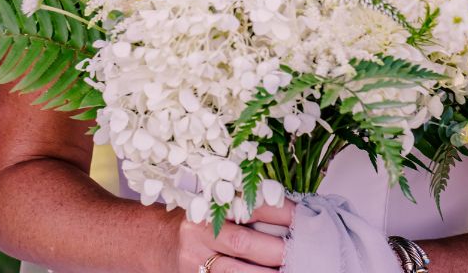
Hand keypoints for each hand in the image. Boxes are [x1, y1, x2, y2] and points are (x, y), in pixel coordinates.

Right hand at [176, 200, 295, 272]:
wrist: (164, 243)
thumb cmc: (205, 222)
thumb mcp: (222, 206)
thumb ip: (250, 209)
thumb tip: (294, 216)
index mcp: (212, 201)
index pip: (250, 205)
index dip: (279, 212)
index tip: (303, 218)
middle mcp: (200, 229)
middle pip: (241, 241)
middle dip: (274, 250)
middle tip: (300, 252)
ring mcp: (194, 259)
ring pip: (232, 272)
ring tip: (287, 272)